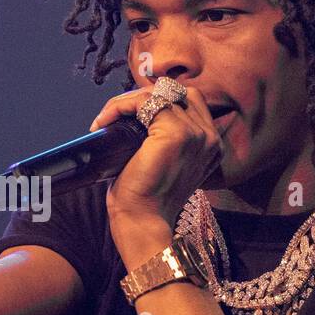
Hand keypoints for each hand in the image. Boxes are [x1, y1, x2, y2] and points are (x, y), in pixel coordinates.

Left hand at [89, 80, 227, 229]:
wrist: (143, 223)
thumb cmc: (145, 199)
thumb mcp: (159, 162)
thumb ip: (162, 139)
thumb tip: (133, 115)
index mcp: (210, 144)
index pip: (187, 100)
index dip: (154, 101)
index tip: (126, 116)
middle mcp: (209, 137)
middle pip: (175, 92)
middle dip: (140, 97)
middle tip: (114, 114)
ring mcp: (196, 134)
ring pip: (157, 94)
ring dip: (126, 101)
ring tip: (106, 118)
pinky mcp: (177, 134)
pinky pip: (144, 102)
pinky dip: (119, 106)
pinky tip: (105, 120)